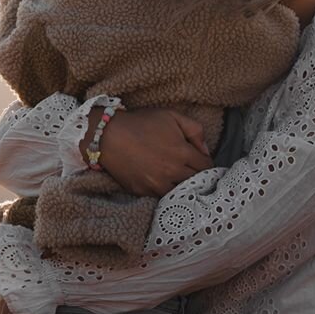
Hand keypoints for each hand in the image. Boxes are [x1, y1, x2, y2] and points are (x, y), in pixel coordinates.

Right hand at [89, 106, 212, 196]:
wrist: (107, 135)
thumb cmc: (140, 123)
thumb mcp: (171, 116)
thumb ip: (195, 130)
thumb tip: (205, 150)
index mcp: (182, 152)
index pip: (206, 166)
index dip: (207, 164)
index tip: (202, 163)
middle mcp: (172, 172)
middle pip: (196, 182)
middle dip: (198, 176)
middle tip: (194, 172)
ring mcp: (156, 184)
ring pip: (180, 193)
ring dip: (182, 187)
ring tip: (180, 180)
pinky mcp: (143, 191)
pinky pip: (161, 197)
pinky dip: (165, 191)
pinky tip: (163, 183)